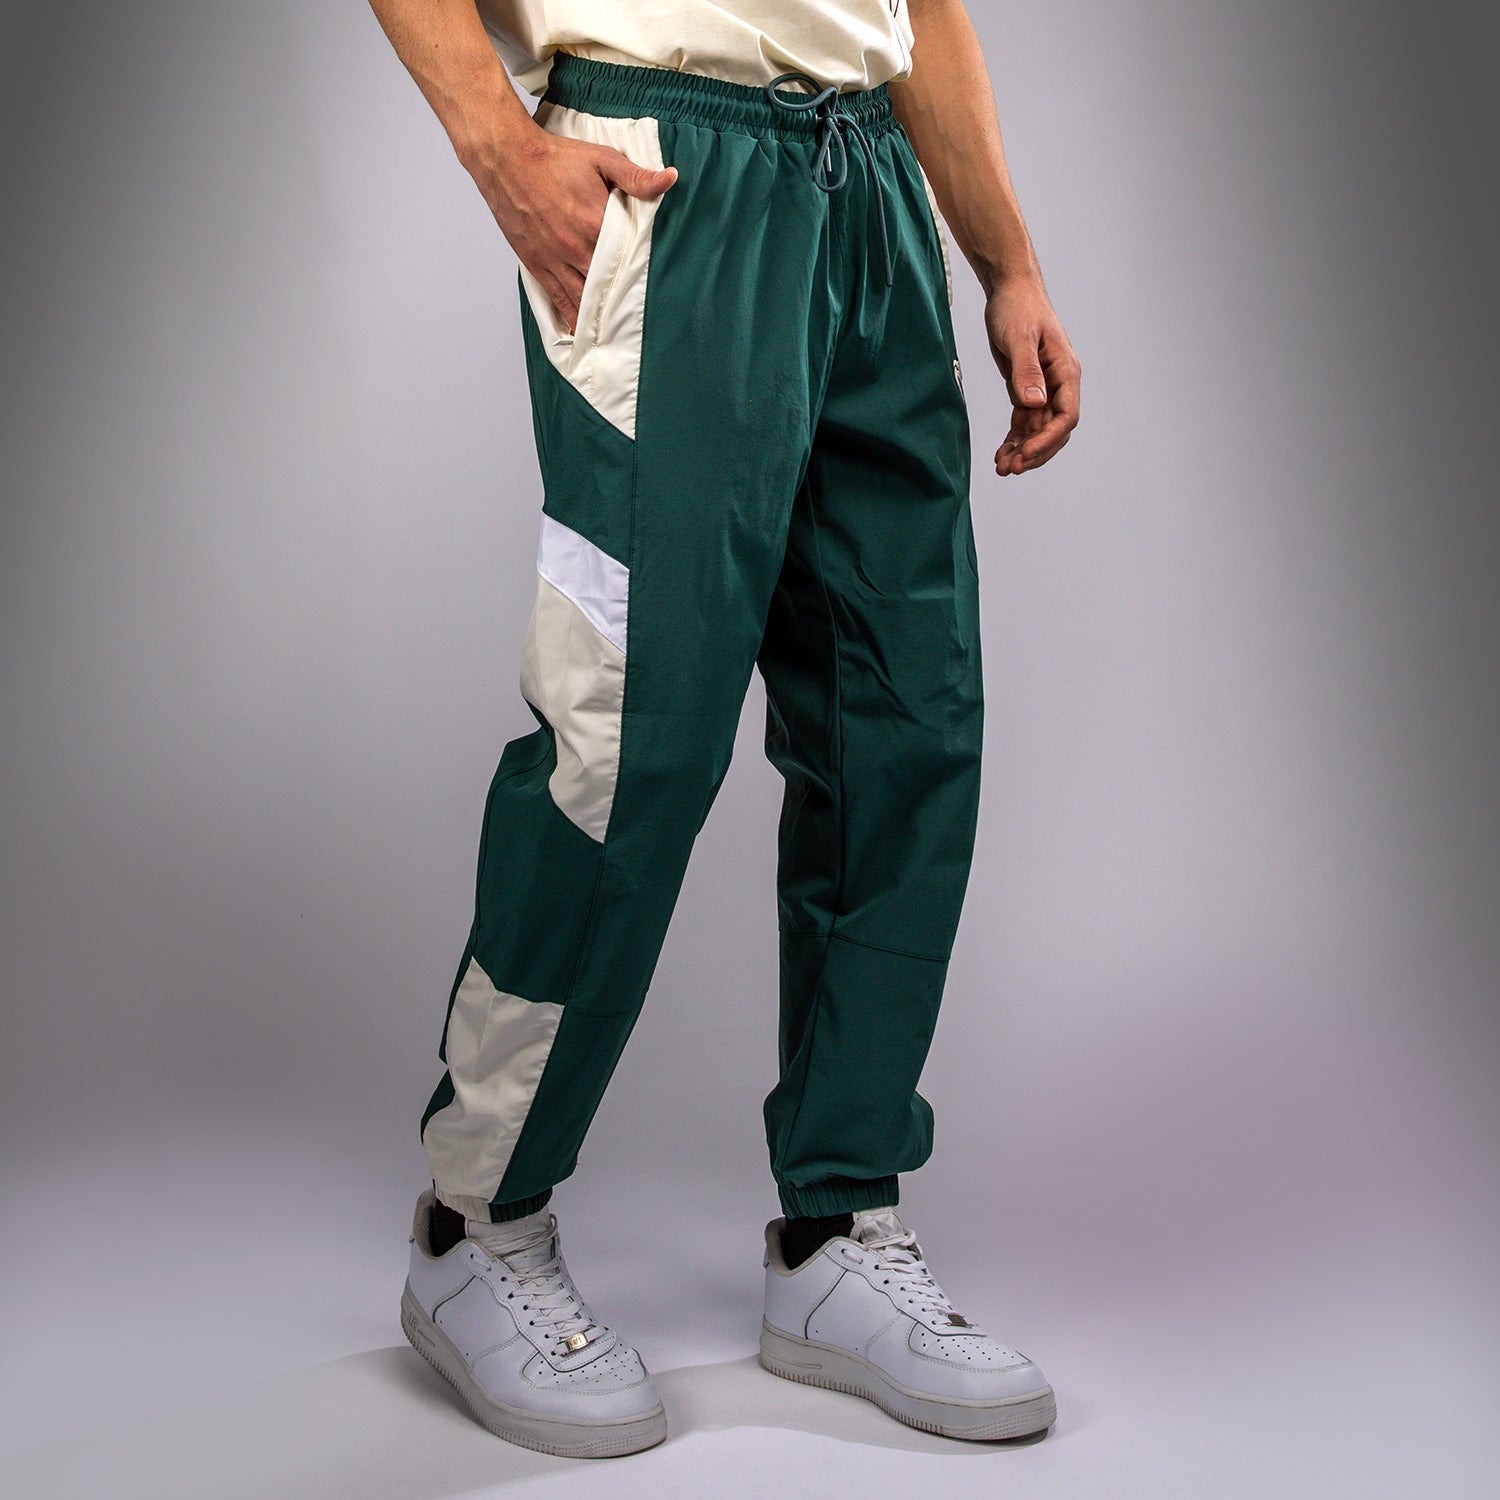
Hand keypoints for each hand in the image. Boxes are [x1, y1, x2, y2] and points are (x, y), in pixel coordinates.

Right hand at [468, 125, 677, 333]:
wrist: (507, 159)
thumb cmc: (553, 158)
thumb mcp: (602, 160)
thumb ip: (636, 177)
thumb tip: (670, 179)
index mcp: (596, 225)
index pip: (628, 261)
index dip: (641, 277)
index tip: (657, 293)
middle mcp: (576, 249)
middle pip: (607, 287)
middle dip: (622, 304)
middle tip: (640, 323)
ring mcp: (555, 261)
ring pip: (582, 300)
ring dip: (598, 318)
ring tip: (615, 336)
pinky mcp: (538, 265)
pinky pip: (558, 300)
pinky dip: (571, 317)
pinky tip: (582, 330)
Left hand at [984, 277, 1080, 475]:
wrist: (1008, 291)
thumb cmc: (1018, 307)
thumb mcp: (1020, 338)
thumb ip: (1027, 371)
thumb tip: (1036, 403)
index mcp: (1065, 372)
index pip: (1066, 416)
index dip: (1048, 439)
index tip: (1026, 453)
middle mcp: (1058, 385)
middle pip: (1054, 430)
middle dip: (1035, 452)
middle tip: (1011, 468)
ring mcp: (1043, 389)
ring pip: (1037, 431)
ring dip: (1022, 451)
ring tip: (1002, 468)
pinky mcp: (1026, 390)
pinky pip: (1024, 423)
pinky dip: (1014, 440)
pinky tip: (1001, 454)